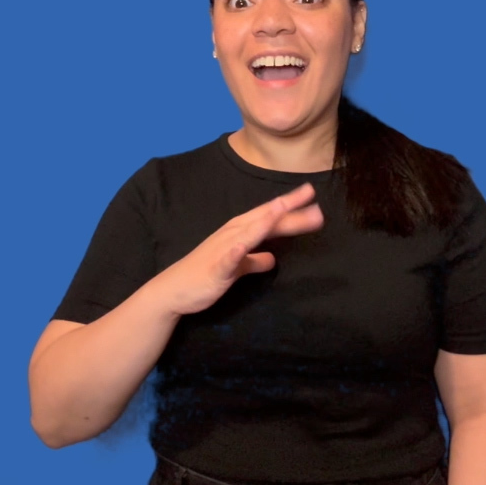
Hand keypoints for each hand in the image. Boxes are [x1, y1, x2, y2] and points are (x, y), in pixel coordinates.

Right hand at [154, 183, 323, 316]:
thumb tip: (272, 259)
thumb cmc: (203, 276)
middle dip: (287, 209)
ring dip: (266, 221)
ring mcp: (223, 250)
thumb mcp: (236, 267)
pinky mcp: (216, 268)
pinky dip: (236, 251)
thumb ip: (254, 261)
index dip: (289, 205)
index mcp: (238, 233)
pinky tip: (243, 246)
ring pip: (248, 233)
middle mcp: (232, 235)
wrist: (172, 290)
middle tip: (313, 197)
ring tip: (282, 209)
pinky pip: (227, 259)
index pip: (268, 216)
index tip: (311, 194)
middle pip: (263, 219)